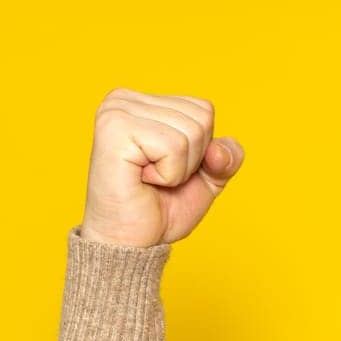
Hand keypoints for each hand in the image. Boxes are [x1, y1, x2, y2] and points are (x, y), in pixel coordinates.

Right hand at [78, 88, 243, 247]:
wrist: (132, 241)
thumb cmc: (160, 208)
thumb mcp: (207, 178)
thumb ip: (226, 156)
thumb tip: (219, 150)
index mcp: (142, 101)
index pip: (204, 109)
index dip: (201, 149)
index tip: (168, 167)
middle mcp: (124, 98)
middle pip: (202, 117)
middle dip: (192, 160)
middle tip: (157, 177)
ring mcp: (116, 110)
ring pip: (192, 132)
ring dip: (179, 169)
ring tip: (148, 178)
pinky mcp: (115, 128)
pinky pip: (174, 146)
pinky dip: (168, 174)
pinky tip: (141, 179)